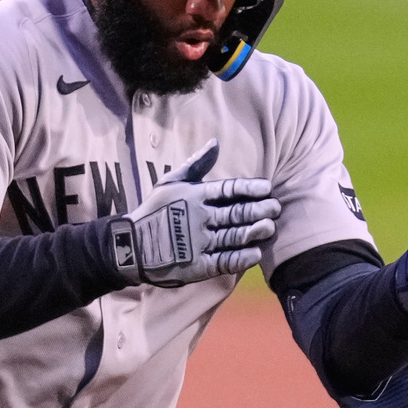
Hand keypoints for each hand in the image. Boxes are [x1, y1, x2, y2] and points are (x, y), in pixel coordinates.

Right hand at [109, 139, 280, 287]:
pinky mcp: (197, 265)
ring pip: (234, 236)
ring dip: (254, 232)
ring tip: (270, 227)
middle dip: (259, 210)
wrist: (131, 246)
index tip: (268, 188)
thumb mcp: (171, 182)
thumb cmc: (154, 210)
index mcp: (195, 196)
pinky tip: (255, 253)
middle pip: (236, 213)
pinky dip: (241, 258)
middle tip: (276, 208)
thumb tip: (215, 143)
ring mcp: (199, 243)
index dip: (250, 188)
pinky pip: (224, 261)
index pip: (228, 190)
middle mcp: (199, 218)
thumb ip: (196, 164)